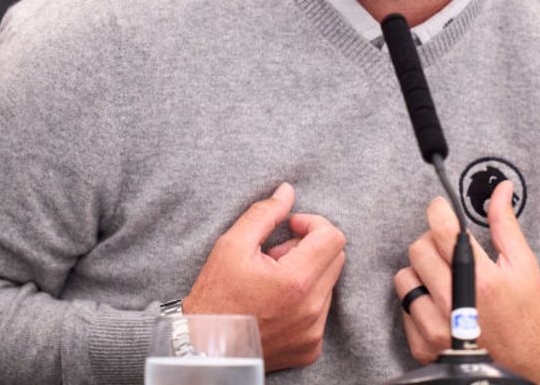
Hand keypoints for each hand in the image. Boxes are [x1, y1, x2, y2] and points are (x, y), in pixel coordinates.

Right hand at [184, 183, 346, 371]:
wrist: (204, 349)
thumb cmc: (215, 296)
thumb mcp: (232, 245)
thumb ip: (265, 213)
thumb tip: (288, 191)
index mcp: (296, 282)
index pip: (333, 237)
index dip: (312, 223)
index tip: (290, 227)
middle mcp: (311, 310)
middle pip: (335, 258)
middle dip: (309, 248)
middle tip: (275, 255)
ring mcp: (313, 332)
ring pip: (328, 284)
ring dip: (307, 274)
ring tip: (271, 282)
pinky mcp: (311, 348)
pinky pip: (322, 311)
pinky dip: (305, 300)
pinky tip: (276, 304)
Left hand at [394, 181, 539, 383]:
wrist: (525, 366)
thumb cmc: (526, 314)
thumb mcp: (523, 266)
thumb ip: (506, 224)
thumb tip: (501, 189)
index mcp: (482, 280)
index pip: (443, 231)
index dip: (437, 211)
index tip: (439, 208)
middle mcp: (455, 304)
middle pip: (418, 250)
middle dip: (431, 241)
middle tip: (446, 248)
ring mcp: (436, 328)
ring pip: (404, 278)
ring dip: (420, 272)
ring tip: (442, 278)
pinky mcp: (423, 346)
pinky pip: (403, 308)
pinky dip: (417, 301)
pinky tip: (439, 304)